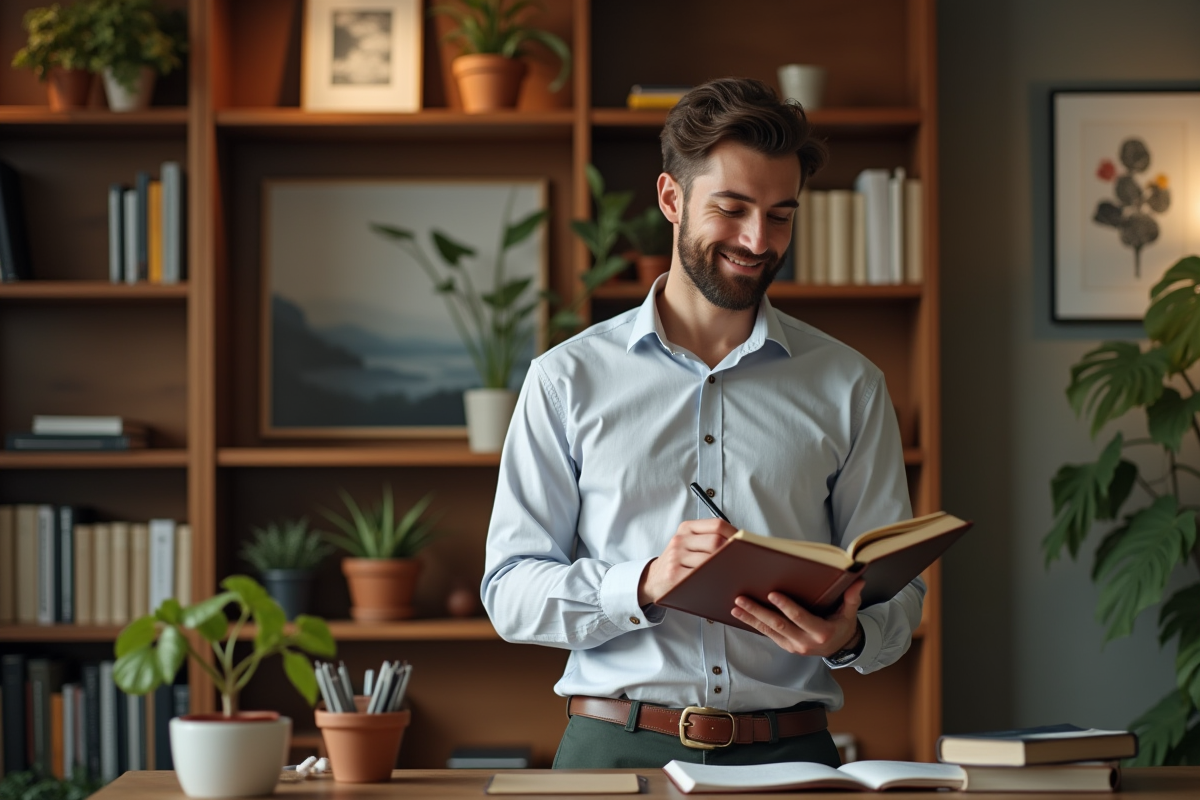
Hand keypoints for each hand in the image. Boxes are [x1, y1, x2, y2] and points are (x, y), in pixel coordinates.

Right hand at [638, 518, 737, 605]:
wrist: (652, 579)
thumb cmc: (678, 561)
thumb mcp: (688, 543)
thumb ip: (709, 539)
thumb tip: (741, 543)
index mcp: (687, 528)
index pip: (717, 525)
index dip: (735, 534)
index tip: (746, 544)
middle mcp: (680, 540)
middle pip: (715, 542)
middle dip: (732, 553)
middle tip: (742, 562)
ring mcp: (675, 557)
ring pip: (709, 560)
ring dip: (725, 568)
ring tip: (736, 574)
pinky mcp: (674, 575)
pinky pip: (700, 576)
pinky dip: (713, 580)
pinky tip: (720, 583)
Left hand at [730, 579, 864, 657]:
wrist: (840, 648)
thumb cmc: (843, 626)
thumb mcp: (850, 614)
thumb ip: (851, 598)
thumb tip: (858, 580)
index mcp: (821, 633)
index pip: (800, 618)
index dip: (786, 606)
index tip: (772, 594)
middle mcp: (805, 642)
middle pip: (779, 625)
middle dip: (759, 611)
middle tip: (742, 598)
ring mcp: (794, 646)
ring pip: (769, 631)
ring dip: (751, 618)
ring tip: (736, 606)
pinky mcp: (786, 646)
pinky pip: (768, 635)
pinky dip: (754, 624)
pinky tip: (742, 615)